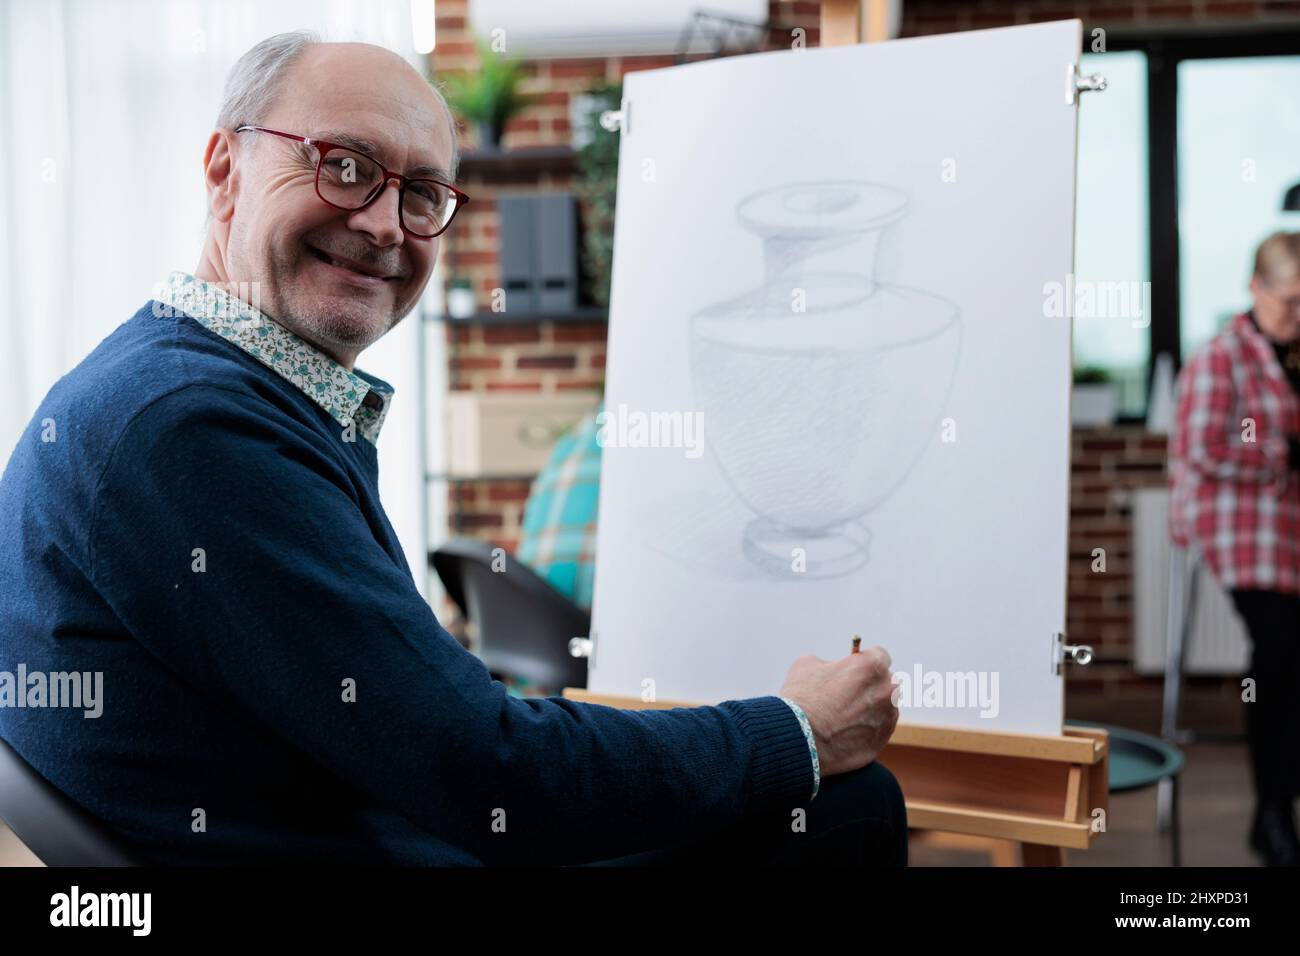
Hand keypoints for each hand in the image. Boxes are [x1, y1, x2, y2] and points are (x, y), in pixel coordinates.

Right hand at [779, 646, 898, 777]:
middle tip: (850, 693)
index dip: (865, 661)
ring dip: (872, 709)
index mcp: (872, 666)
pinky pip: (878, 732)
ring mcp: (886, 718)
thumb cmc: (801, 697)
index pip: (880, 656)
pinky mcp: (880, 742)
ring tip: (845, 717)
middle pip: (887, 683)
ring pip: (886, 709)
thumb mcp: (808, 664)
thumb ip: (829, 664)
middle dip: (872, 686)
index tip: (855, 669)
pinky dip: (866, 731)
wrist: (797, 737)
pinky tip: (845, 733)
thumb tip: (833, 671)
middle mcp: (885, 690)